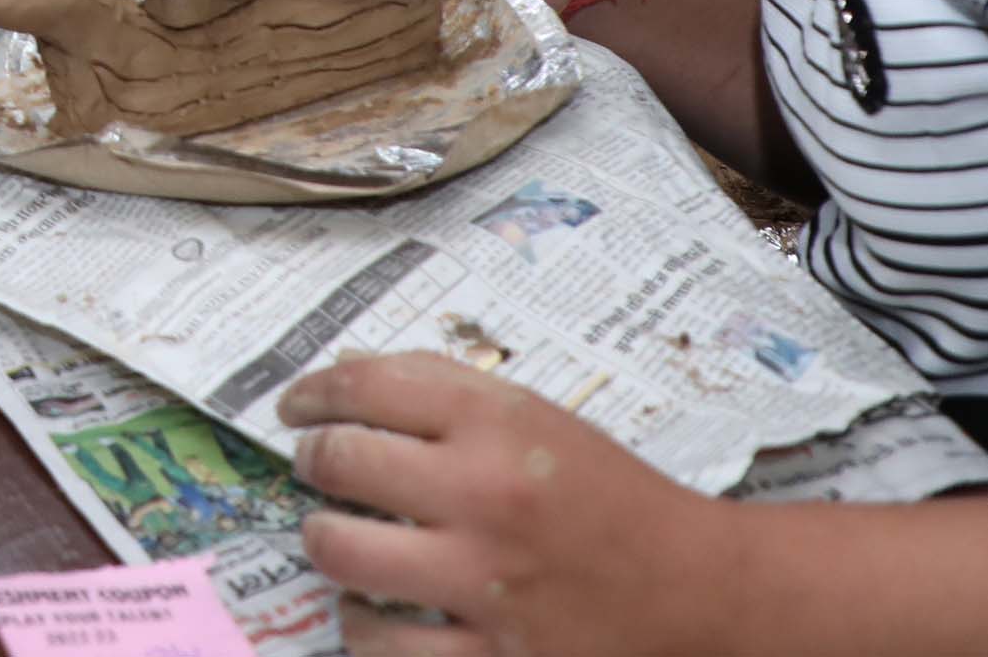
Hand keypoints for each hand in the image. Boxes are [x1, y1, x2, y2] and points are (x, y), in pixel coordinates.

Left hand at [283, 353, 732, 654]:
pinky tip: (372, 612)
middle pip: (340, 461)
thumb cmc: (610, 497)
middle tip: (316, 468)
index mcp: (501, 425)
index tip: (297, 407)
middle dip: (310, 461)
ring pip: (341, 553)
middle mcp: (488, 496)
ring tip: (338, 539)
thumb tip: (343, 371)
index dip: (311, 392)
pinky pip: (383, 647)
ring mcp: (488, 583)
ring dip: (324, 543)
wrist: (702, 592)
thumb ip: (442, 387)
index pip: (364, 385)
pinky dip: (361, 628)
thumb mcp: (537, 418)